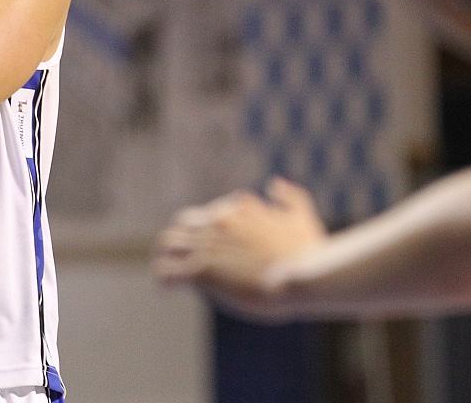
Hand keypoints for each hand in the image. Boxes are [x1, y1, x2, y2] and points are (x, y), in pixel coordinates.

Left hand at [152, 177, 326, 320]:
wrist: (303, 276)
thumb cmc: (307, 252)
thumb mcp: (302, 217)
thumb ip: (290, 198)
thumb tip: (274, 183)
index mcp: (239, 209)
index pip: (213, 213)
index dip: (210, 229)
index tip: (212, 246)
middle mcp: (219, 222)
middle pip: (184, 222)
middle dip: (182, 238)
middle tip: (180, 257)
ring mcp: (208, 245)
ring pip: (168, 242)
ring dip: (165, 255)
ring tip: (166, 270)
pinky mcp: (201, 270)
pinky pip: (167, 270)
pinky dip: (163, 278)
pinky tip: (166, 288)